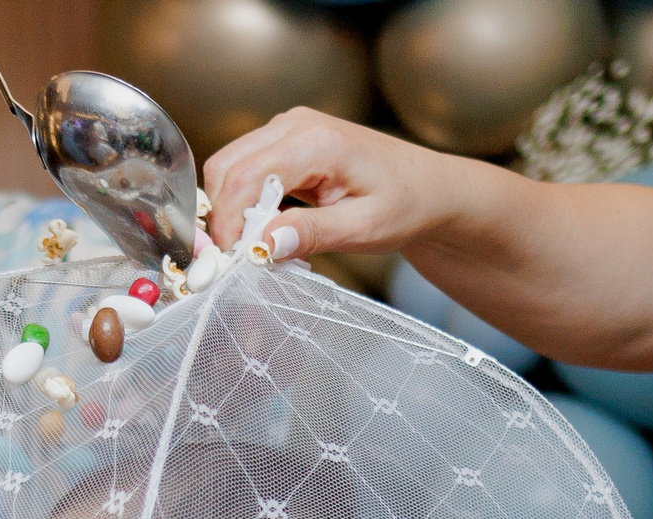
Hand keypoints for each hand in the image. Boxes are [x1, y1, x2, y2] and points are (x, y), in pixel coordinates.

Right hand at [201, 109, 460, 257]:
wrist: (429, 188)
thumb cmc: (406, 205)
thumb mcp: (364, 229)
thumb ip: (313, 233)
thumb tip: (264, 244)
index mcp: (317, 141)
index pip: (245, 178)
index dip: (229, 222)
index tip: (233, 260)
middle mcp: (296, 124)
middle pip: (226, 167)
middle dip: (223, 216)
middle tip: (240, 258)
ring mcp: (288, 128)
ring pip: (230, 167)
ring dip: (233, 209)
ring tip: (261, 244)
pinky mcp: (286, 141)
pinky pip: (246, 169)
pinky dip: (246, 202)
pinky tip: (272, 227)